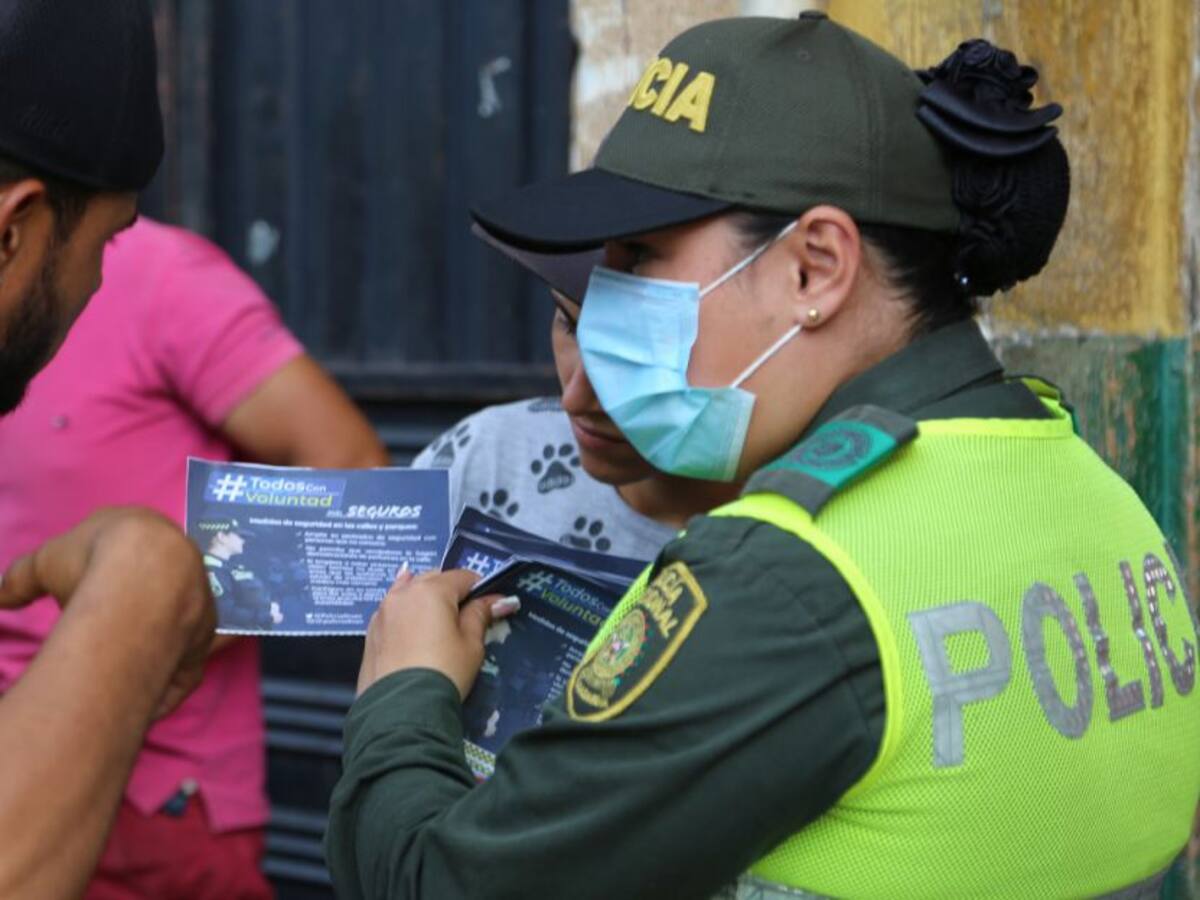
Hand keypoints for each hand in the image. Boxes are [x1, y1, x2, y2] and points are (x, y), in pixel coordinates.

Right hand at [0, 507, 215, 718]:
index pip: (137, 559)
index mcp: (150, 538)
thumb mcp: (45, 563)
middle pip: (162, 596)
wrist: (143, 577)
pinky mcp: (204, 641)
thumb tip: (1, 597)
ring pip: (178, 631)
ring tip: (121, 673)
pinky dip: (164, 687)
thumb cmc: (92, 560)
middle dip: (139, 616)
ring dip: (154, 650)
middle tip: (108, 638)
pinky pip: (186, 669)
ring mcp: (200, 605)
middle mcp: (184, 568)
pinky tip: (142, 705)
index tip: (95, 598)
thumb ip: (22, 578)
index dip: (113, 579)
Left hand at [357, 567, 519, 698]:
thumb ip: (480, 615)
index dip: (481, 589)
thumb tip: (496, 600)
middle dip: (452, 591)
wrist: (401, 710)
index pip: (463, 577)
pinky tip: (410, 619)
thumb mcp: (471, 644)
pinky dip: (405, 611)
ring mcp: (383, 612)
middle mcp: (403, 593)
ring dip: (425, 597)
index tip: (491, 606)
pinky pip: (393, 611)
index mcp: (431, 590)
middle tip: (466, 614)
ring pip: (409, 591)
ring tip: (438, 613)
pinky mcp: (371, 632)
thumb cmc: (444, 672)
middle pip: (434, 579)